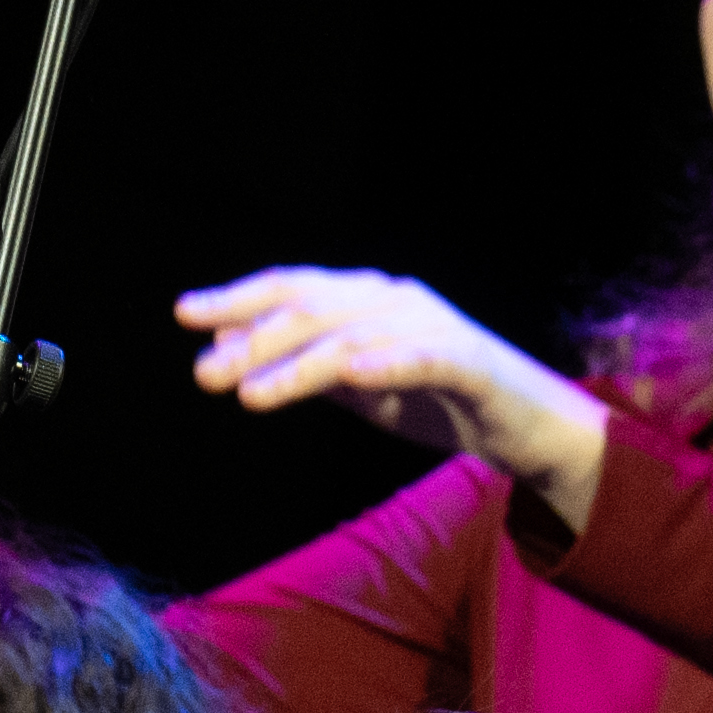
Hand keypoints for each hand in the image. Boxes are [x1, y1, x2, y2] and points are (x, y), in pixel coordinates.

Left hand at [176, 265, 606, 509]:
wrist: (526, 425)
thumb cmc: (438, 399)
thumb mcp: (360, 385)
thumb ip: (308, 366)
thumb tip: (236, 353)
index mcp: (367, 301)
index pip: (294, 287)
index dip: (240, 298)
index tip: (186, 315)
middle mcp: (396, 302)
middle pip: (314, 308)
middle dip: (255, 339)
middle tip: (206, 374)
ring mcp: (434, 327)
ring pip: (354, 336)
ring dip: (297, 364)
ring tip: (251, 392)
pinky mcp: (469, 362)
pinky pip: (423, 357)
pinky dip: (386, 362)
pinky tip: (350, 374)